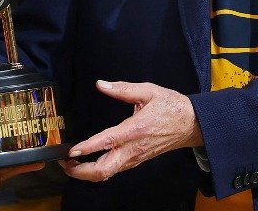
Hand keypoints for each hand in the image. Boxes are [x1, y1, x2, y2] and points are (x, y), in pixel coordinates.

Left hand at [62, 80, 201, 182]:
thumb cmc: (172, 107)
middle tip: (63, 163)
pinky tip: (87, 164)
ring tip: (70, 165)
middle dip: (81, 171)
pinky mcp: (137, 159)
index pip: (108, 141)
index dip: (88, 148)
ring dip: (88, 172)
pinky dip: (99, 171)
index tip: (71, 151)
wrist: (193, 125)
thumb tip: (101, 84)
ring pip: (109, 173)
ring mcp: (136, 157)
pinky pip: (115, 170)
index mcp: (135, 129)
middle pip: (105, 169)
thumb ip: (123, 88)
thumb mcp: (149, 91)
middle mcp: (134, 148)